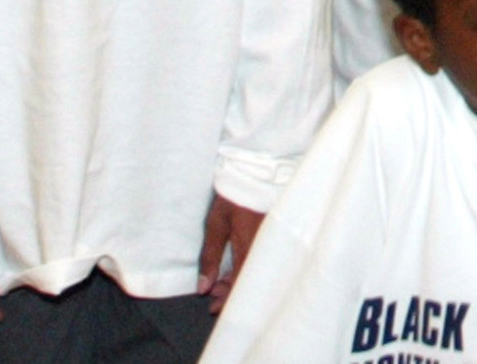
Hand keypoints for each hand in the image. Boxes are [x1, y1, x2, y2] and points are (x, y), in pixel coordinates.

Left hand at [198, 191, 264, 306]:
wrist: (257, 169)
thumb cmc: (235, 194)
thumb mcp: (216, 223)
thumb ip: (210, 256)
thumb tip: (203, 287)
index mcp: (249, 249)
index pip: (240, 285)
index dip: (226, 300)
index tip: (212, 307)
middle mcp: (262, 249)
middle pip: (248, 280)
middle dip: (230, 291)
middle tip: (212, 294)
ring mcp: (269, 241)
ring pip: (253, 270)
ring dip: (237, 279)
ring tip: (219, 280)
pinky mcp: (272, 234)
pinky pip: (259, 258)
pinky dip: (245, 266)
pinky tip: (234, 265)